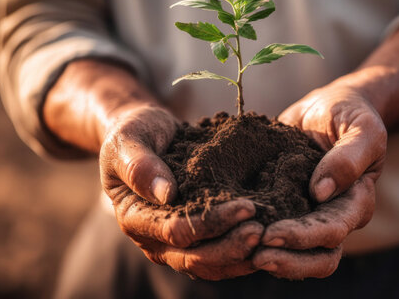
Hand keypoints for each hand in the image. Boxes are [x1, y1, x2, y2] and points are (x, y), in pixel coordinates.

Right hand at [99, 104, 262, 279]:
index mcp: (134, 218)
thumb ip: (140, 166)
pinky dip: (240, 251)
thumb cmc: (134, 134)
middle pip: (195, 257)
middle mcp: (153, 238)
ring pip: (209, 264)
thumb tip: (167, 194)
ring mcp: (173, 243)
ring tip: (269, 237)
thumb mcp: (129, 141)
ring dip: (239, 254)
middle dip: (231, 246)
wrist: (147, 134)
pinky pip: (217, 255)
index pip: (175, 230)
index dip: (211, 222)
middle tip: (263, 230)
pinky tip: (265, 238)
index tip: (246, 208)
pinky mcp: (193, 237)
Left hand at [253, 84, 385, 278]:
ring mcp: (307, 213)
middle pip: (316, 257)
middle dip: (286, 259)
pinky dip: (255, 235)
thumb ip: (349, 158)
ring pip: (295, 253)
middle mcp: (332, 215)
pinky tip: (231, 232)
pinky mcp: (283, 204)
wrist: (328, 107)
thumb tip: (321, 193)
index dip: (303, 237)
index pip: (332, 231)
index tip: (272, 234)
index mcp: (355, 202)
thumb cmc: (350, 115)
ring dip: (272, 258)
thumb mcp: (361, 129)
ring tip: (242, 253)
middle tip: (254, 256)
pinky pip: (272, 228)